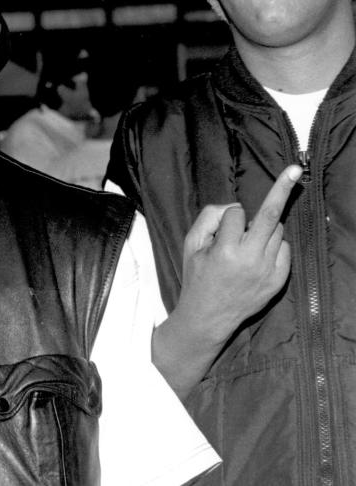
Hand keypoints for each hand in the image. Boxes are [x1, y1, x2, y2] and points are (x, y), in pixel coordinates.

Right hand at [176, 164, 301, 344]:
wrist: (209, 316)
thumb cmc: (197, 276)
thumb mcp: (191, 244)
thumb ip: (208, 217)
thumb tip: (236, 207)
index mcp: (225, 250)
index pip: (236, 214)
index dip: (227, 219)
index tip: (220, 230)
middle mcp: (250, 259)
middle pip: (270, 215)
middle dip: (282, 188)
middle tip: (295, 169)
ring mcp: (268, 270)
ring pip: (277, 230)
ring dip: (264, 228)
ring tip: (246, 245)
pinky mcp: (279, 279)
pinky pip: (285, 248)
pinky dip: (274, 245)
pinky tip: (258, 256)